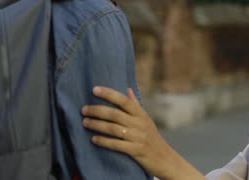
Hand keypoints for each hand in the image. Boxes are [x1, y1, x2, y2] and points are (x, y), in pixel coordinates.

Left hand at [81, 87, 203, 179]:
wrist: (164, 158)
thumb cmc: (152, 137)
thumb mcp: (146, 120)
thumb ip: (135, 105)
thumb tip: (128, 89)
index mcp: (141, 115)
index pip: (124, 101)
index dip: (109, 94)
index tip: (94, 89)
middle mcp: (140, 124)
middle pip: (115, 114)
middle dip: (97, 111)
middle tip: (83, 110)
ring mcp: (138, 138)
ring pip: (114, 129)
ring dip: (97, 125)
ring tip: (85, 122)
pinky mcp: (136, 151)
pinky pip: (117, 145)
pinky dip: (104, 141)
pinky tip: (94, 139)